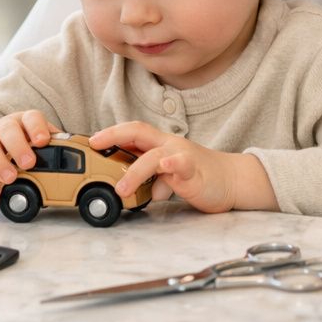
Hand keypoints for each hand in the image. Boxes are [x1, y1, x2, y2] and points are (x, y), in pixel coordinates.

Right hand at [0, 110, 56, 201]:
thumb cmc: (27, 142)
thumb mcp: (40, 139)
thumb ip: (56, 144)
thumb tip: (83, 152)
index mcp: (25, 121)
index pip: (31, 118)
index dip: (37, 128)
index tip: (43, 141)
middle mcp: (5, 127)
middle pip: (8, 130)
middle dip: (18, 146)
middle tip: (29, 163)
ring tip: (10, 179)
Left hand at [89, 122, 274, 213]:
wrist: (230, 180)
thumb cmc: (197, 176)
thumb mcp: (165, 176)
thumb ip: (147, 179)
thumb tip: (130, 189)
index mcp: (159, 145)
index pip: (132, 132)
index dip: (111, 133)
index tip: (90, 140)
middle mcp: (168, 146)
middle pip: (138, 132)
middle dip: (114, 135)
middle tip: (95, 145)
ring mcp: (181, 156)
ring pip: (154, 155)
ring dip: (135, 171)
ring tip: (121, 189)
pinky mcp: (194, 171)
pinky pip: (181, 165)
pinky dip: (170, 167)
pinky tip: (162, 175)